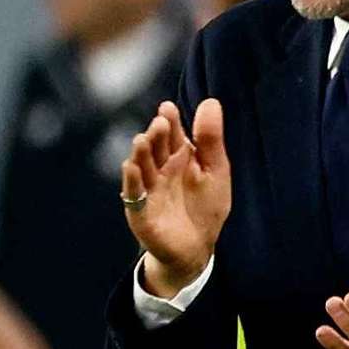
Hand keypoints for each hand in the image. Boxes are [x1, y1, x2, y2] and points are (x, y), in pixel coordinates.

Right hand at [121, 100, 231, 297]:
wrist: (198, 247)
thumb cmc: (206, 207)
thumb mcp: (216, 170)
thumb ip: (211, 139)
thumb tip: (210, 101)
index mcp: (179, 157)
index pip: (172, 134)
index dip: (170, 121)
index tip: (168, 108)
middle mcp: (160, 169)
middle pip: (155, 147)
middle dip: (156, 135)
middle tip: (161, 122)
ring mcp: (148, 189)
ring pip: (141, 167)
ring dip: (140, 153)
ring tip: (143, 139)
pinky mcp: (141, 211)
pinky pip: (134, 194)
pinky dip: (132, 181)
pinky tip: (132, 167)